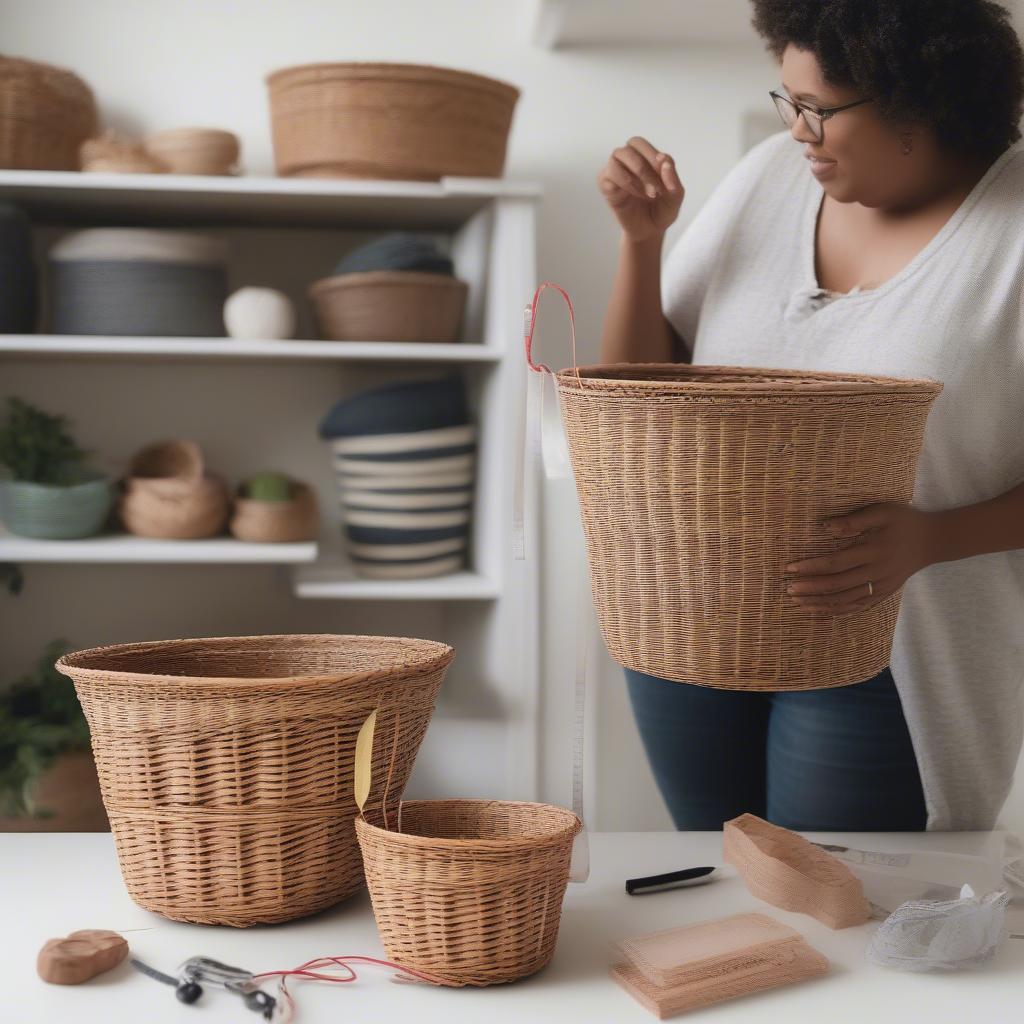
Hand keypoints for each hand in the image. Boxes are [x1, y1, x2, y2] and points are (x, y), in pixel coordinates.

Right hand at [597, 136, 683, 242]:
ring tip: (648, 194)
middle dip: (647, 164)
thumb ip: (673, 178)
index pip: (646, 144)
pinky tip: (636, 195)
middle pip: (632, 143)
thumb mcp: (675, 197)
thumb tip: (664, 160)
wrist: (648, 232)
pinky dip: (626, 182)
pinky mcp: (606, 184)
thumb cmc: (661, 211)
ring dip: (637, 174)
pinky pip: (610, 173)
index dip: (655, 157)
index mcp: (646, 157)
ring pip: (618, 155)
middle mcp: (629, 160)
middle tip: (657, 189)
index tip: (665, 179)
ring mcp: (615, 170)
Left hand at [783, 503, 941, 614]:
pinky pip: (857, 607)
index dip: (812, 567)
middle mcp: (877, 572)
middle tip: (788, 589)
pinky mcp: (884, 594)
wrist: (934, 540)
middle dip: (811, 588)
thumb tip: (825, 526)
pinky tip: (819, 611)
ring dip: (820, 603)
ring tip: (797, 602)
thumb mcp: (882, 512)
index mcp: (874, 550)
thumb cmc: (904, 521)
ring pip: (846, 601)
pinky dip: (837, 611)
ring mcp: (882, 586)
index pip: (836, 562)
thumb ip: (854, 520)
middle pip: (838, 585)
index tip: (790, 568)